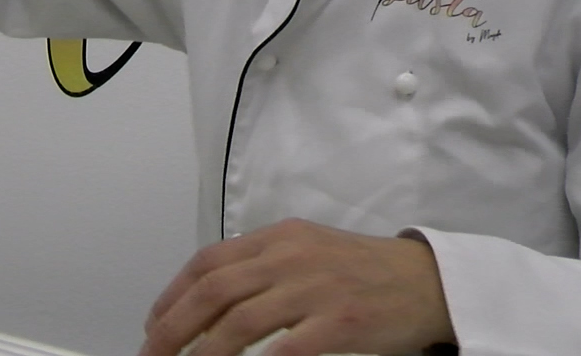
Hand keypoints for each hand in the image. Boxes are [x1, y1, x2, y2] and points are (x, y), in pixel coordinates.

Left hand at [140, 219, 454, 355]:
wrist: (428, 281)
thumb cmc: (365, 270)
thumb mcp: (308, 249)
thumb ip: (263, 264)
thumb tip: (211, 297)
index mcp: (278, 237)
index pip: (208, 262)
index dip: (171, 296)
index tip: (153, 324)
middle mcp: (291, 257)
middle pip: (213, 292)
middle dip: (173, 329)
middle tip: (152, 355)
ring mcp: (315, 289)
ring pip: (239, 323)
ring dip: (202, 352)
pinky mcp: (340, 322)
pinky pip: (286, 350)